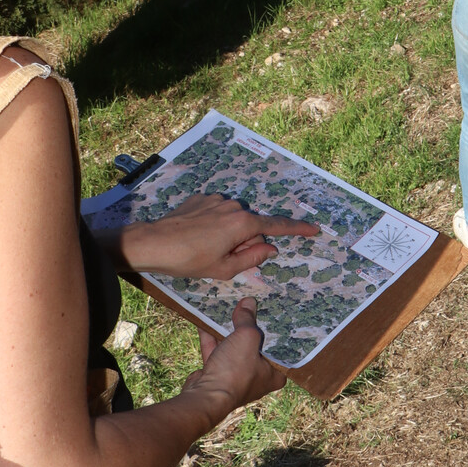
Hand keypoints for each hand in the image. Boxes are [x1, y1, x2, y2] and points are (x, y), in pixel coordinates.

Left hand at [110, 194, 318, 279]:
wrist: (153, 242)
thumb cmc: (189, 260)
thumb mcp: (224, 268)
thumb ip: (252, 258)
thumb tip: (269, 248)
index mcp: (242, 224)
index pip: (276, 226)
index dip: (296, 229)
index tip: (313, 229)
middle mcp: (233, 206)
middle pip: (251, 226)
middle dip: (244, 242)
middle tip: (222, 259)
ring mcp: (216, 200)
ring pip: (233, 220)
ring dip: (227, 234)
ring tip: (205, 248)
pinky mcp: (201, 198)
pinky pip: (217, 212)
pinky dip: (213, 224)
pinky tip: (196, 235)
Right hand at [180, 301, 283, 419]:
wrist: (204, 397)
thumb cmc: (235, 371)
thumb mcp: (246, 337)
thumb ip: (248, 319)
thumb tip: (248, 302)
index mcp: (273, 374)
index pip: (279, 349)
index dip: (275, 330)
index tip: (272, 312)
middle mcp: (256, 377)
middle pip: (254, 346)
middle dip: (248, 326)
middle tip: (249, 305)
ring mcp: (235, 376)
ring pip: (233, 347)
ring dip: (227, 330)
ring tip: (228, 307)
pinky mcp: (216, 375)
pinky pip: (215, 351)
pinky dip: (211, 337)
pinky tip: (206, 318)